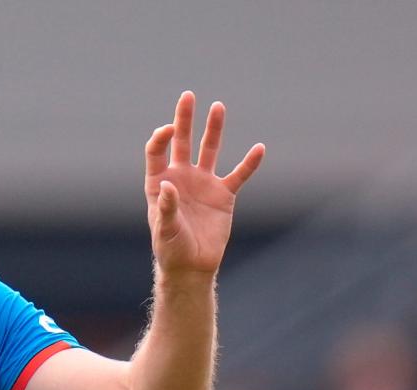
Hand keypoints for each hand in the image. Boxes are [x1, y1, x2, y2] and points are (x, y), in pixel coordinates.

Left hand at [144, 91, 264, 274]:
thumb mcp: (164, 230)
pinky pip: (239, 175)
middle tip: (188, 96)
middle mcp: (181, 177)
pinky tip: (259, 148)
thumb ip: (166, 208)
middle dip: (184, 119)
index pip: (157, 151)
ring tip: (218, 107)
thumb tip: (169, 186)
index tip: (168, 129)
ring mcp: (203, 183)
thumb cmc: (171, 248)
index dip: (161, 137)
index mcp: (160, 182)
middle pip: (181, 141)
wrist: (192, 265)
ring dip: (213, 129)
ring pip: (209, 150)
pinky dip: (249, 163)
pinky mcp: (223, 195)